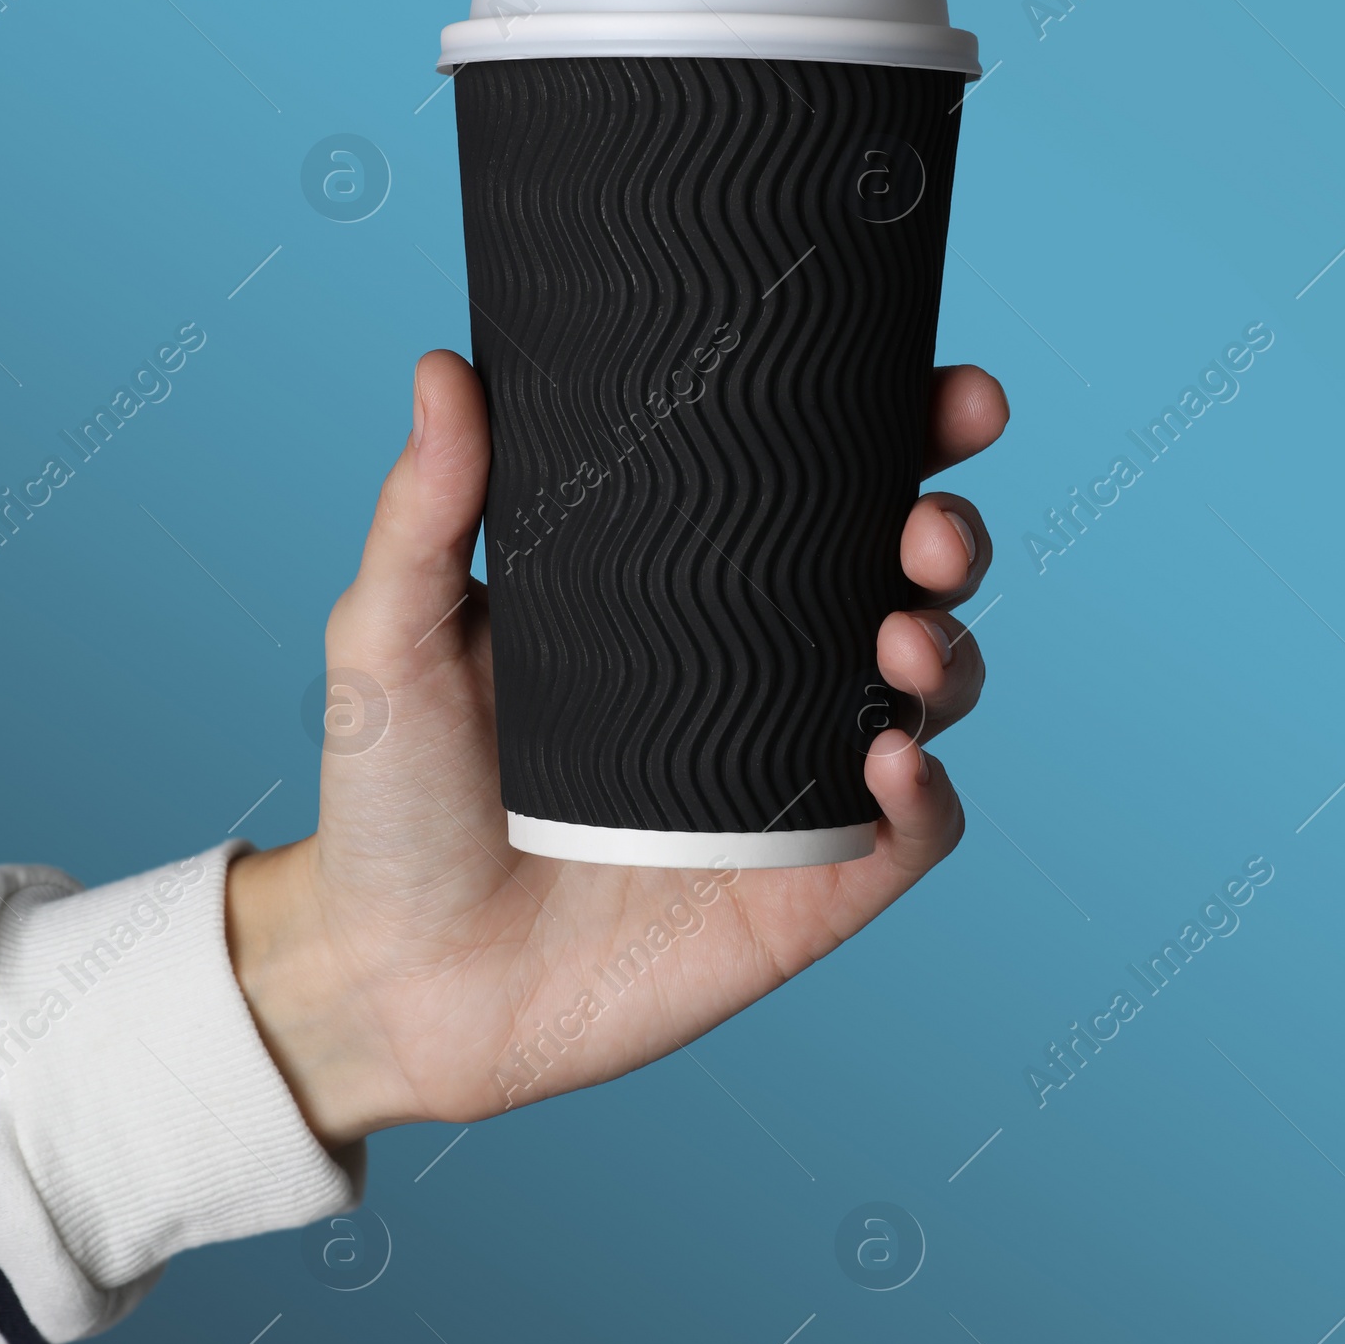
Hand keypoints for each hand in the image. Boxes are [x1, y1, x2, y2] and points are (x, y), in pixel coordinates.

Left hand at [226, 352, 1007, 1147]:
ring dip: (952, 652)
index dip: (902, 433)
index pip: (818, 490)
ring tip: (903, 640)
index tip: (945, 394)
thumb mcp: (395, 637)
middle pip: (904, 577)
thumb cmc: (392, 798)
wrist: (392, 978)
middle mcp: (759, 673)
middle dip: (949, 532)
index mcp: (684, 590)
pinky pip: (911, 836)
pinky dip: (928, 795)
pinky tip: (890, 761)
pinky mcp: (806, 889)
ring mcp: (791, 781)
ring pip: (933, 691)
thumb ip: (424, 512)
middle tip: (928, 527)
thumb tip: (441, 365)